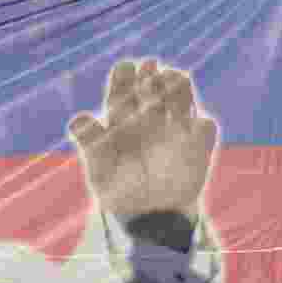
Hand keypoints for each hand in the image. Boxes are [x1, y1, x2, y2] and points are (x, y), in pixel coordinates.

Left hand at [69, 60, 216, 219]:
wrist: (148, 215)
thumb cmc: (118, 189)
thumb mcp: (99, 170)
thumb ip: (91, 144)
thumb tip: (77, 120)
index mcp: (122, 119)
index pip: (123, 91)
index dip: (124, 77)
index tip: (126, 67)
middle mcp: (150, 118)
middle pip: (153, 88)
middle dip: (151, 76)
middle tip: (150, 67)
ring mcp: (176, 129)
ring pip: (181, 99)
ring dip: (179, 88)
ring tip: (174, 80)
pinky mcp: (198, 145)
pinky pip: (204, 129)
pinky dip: (200, 125)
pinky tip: (194, 125)